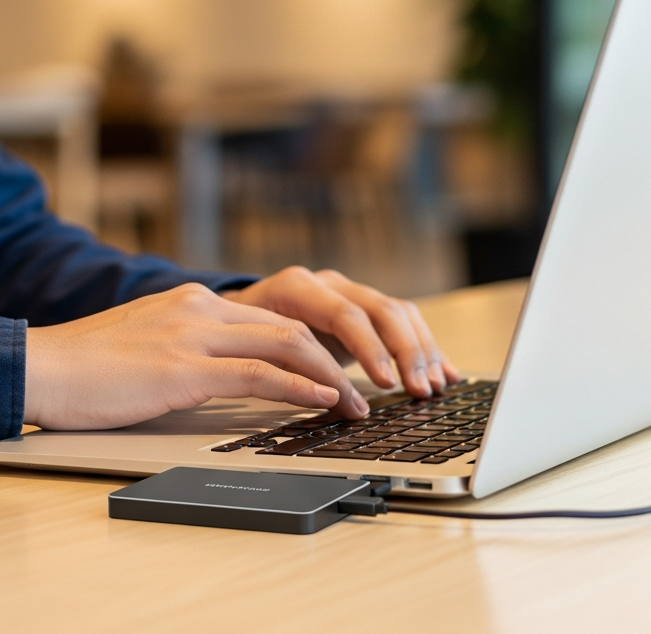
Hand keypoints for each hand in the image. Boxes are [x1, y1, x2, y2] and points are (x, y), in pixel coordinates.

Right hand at [24, 283, 371, 429]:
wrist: (41, 366)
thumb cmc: (84, 365)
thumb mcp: (144, 343)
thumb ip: (184, 348)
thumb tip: (220, 375)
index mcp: (189, 302)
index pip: (268, 318)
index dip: (309, 346)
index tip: (333, 372)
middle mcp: (197, 308)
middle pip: (288, 326)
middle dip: (333, 358)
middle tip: (359, 390)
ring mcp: (191, 334)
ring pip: (284, 344)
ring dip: (328, 376)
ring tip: (352, 404)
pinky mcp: (182, 368)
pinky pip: (258, 374)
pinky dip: (299, 387)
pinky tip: (322, 401)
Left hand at [223, 267, 460, 398]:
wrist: (240, 314)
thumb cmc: (247, 336)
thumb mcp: (258, 350)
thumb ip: (290, 370)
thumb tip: (330, 403)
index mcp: (297, 288)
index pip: (344, 314)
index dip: (369, 349)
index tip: (386, 384)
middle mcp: (328, 283)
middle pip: (380, 309)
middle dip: (405, 353)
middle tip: (420, 391)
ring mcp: (349, 291)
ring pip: (398, 313)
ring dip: (422, 352)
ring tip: (435, 388)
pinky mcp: (365, 307)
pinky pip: (405, 320)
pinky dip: (426, 347)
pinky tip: (447, 374)